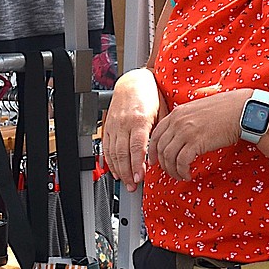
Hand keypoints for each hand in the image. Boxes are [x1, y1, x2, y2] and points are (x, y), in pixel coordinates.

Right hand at [101, 68, 166, 191]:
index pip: (136, 148)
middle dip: (127, 173)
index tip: (140, 178)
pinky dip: (109, 160)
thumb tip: (159, 155)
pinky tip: (115, 169)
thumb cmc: (150, 96)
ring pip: (112, 152)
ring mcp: (114, 125)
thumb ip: (159, 134)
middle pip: (122, 153)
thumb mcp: (162, 113)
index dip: (137, 165)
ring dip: (118, 169)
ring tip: (125, 182)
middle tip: (133, 187)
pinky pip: (106, 146)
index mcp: (139, 120)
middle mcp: (124, 123)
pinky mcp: (108, 126)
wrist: (134, 81)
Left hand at [148, 90, 245, 180]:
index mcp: (176, 114)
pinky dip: (182, 171)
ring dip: (172, 170)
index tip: (155, 160)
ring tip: (180, 175)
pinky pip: (181, 161)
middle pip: (160, 147)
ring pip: (168, 157)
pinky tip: (188, 174)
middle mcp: (177, 122)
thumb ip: (184, 120)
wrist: (240, 110)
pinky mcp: (196, 142)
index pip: (156, 134)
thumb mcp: (196, 111)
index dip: (152, 150)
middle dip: (163, 164)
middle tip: (169, 172)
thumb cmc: (223, 111)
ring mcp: (185, 131)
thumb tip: (178, 137)